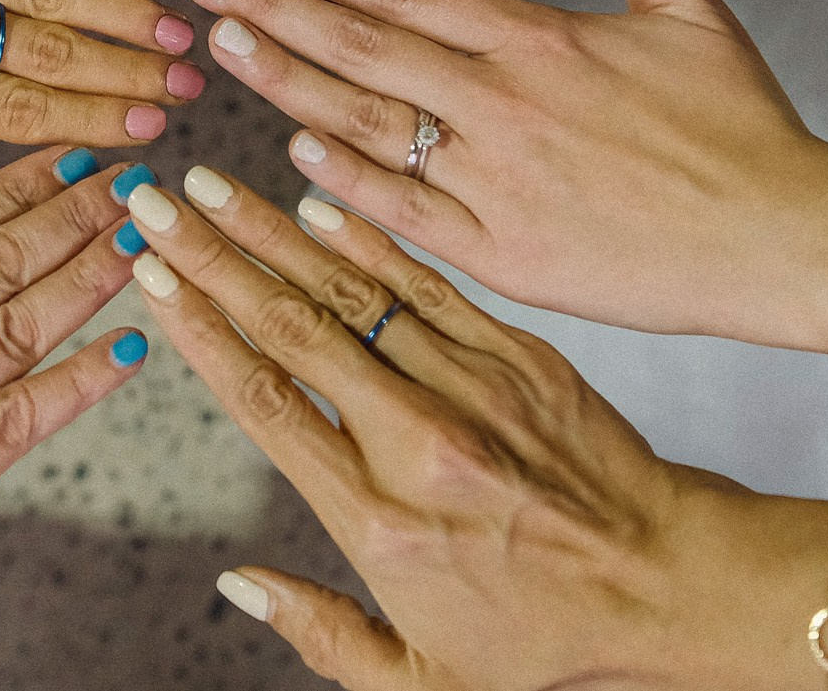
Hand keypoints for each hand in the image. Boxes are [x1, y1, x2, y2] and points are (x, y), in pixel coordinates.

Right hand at [114, 166, 797, 690]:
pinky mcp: (520, 357)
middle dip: (213, 260)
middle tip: (155, 204)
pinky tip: (318, 200)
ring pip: (353, 296)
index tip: (151, 279)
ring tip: (212, 186)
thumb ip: (321, 634)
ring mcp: (472, 391)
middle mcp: (419, 446)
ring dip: (273, 234)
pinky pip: (429, 286)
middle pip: (292, 332)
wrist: (675, 584)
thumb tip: (236, 584)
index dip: (198, 332)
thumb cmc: (550, 637)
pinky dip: (369, 242)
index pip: (266, 404)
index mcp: (380, 523)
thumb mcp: (424, 683)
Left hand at [187, 0, 827, 354]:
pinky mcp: (503, 252)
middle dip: (275, 12)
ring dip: (287, 82)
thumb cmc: (743, 125)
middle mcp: (503, 101)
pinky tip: (293, 153)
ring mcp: (495, 179)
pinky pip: (405, 212)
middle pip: (364, 46)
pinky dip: (347, 182)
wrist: (782, 236)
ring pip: (367, 122)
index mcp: (539, 38)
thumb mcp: (695, 12)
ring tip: (224, 49)